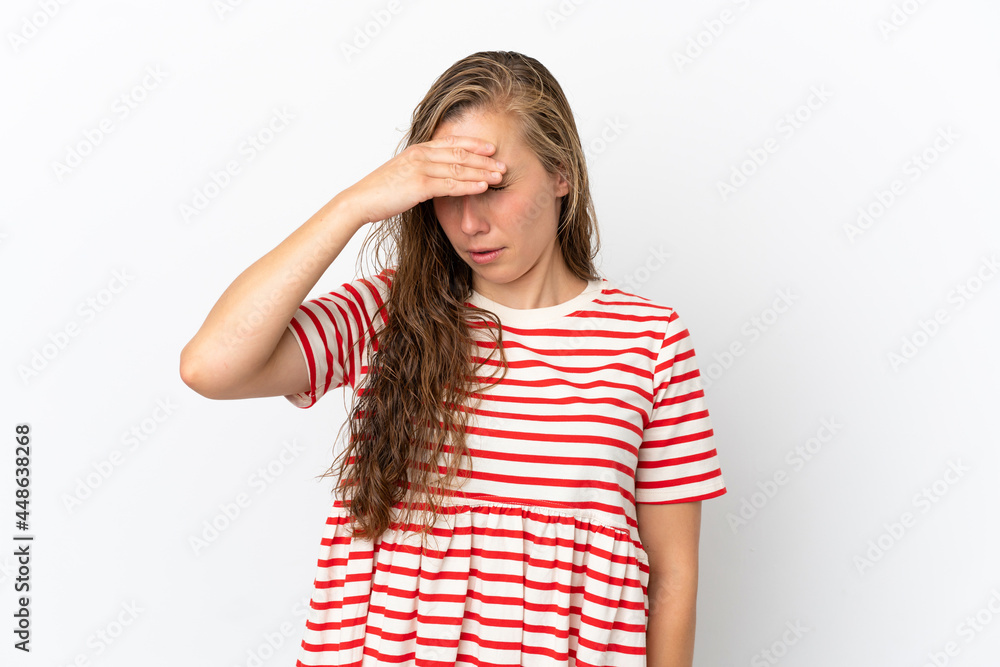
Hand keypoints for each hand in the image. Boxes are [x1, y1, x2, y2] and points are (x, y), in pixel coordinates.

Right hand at [342, 135, 506, 225]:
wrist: (360, 201)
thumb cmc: (380, 192)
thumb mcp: (403, 175)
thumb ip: (421, 172)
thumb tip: (435, 178)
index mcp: (418, 150)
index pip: (452, 143)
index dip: (474, 144)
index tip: (491, 148)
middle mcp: (421, 155)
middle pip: (460, 154)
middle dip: (484, 160)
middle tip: (504, 164)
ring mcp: (420, 169)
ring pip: (459, 168)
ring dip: (482, 172)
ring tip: (500, 176)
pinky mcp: (419, 185)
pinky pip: (450, 184)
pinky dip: (469, 185)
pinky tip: (483, 187)